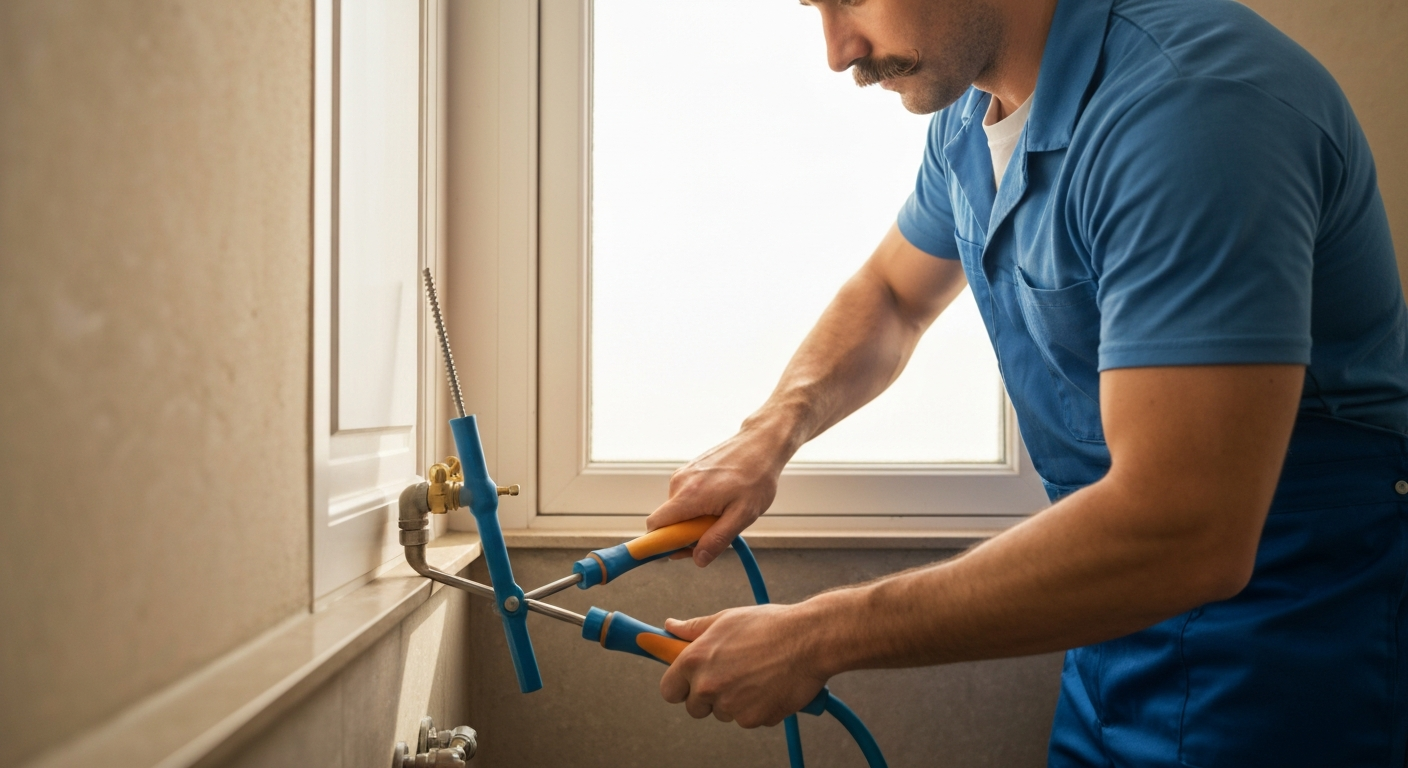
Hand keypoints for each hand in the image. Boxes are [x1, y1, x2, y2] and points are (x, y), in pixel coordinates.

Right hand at [646, 425, 790, 566]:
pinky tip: (721, 500)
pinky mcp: (689, 469)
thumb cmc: (757, 477)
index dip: (661, 543)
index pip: (655, 525)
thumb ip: (717, 539)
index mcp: (689, 496)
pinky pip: (685, 497)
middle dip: (686, 534)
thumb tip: (698, 559)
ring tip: (723, 512)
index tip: (680, 551)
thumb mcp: (743, 515)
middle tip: (714, 532)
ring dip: (694, 519)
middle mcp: (679, 483)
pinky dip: (698, 505)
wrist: (761, 443)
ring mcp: (683, 473)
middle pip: (667, 521)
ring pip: (678, 510)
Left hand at [659, 604, 827, 727]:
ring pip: (724, 713)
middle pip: (695, 707)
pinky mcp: (753, 719)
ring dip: (735, 701)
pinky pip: (748, 719)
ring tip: (756, 674)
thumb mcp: (726, 619)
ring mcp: (730, 706)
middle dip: (708, 696)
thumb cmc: (770, 626)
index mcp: (696, 660)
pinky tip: (769, 685)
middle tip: (731, 674)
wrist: (809, 640)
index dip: (680, 686)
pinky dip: (757, 707)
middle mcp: (708, 686)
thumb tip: (671, 627)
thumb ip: (694, 629)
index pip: (669, 690)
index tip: (689, 682)